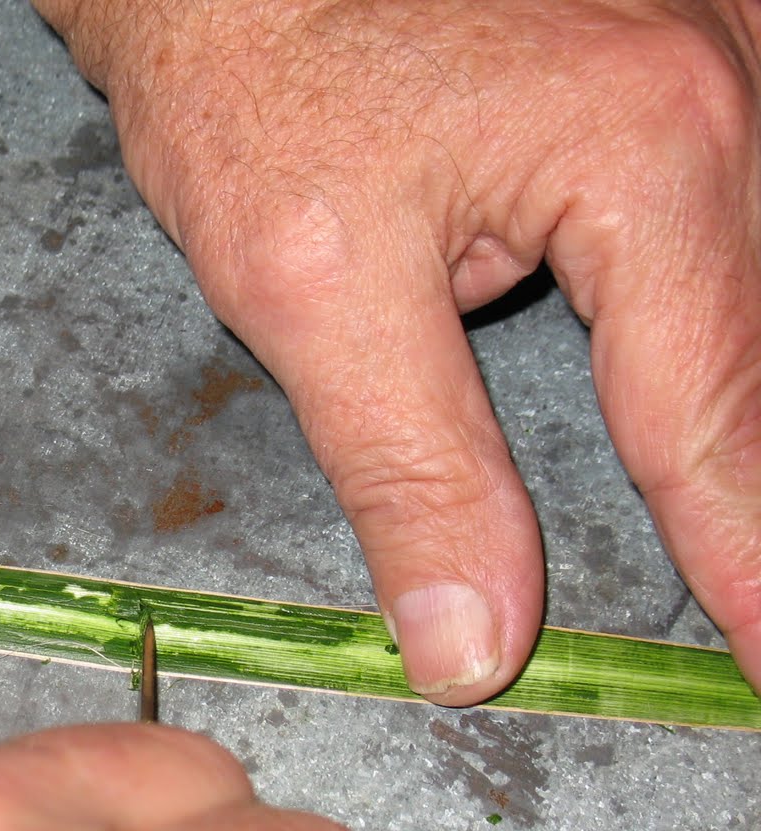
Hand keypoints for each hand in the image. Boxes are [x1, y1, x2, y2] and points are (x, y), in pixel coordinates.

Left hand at [33, 0, 760, 702]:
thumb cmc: (250, 77)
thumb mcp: (313, 288)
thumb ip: (411, 473)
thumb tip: (473, 641)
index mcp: (651, 147)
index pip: (715, 417)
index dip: (746, 562)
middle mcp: (730, 83)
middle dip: (756, 490)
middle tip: (752, 618)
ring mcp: (728, 49)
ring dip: (745, 408)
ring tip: (733, 526)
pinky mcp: (692, 51)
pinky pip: (737, 220)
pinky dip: (726, 317)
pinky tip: (714, 385)